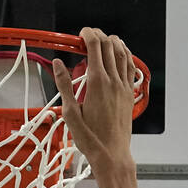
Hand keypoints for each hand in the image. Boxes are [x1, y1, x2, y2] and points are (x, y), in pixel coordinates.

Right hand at [52, 28, 137, 173]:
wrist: (111, 153)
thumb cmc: (91, 138)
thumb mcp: (70, 113)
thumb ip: (64, 85)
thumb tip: (57, 64)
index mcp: (97, 82)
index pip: (95, 46)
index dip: (88, 34)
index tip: (80, 34)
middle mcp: (113, 80)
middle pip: (109, 45)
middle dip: (98, 35)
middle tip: (87, 37)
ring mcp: (123, 86)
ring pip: (122, 52)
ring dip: (113, 42)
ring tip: (103, 41)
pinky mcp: (129, 93)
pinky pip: (130, 66)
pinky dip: (125, 55)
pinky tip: (120, 54)